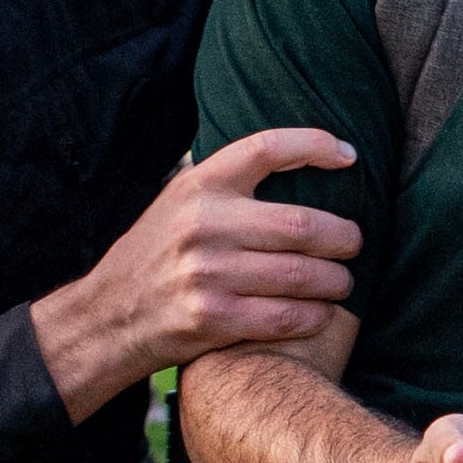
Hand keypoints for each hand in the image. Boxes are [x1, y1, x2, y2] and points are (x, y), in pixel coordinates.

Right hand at [35, 126, 364, 415]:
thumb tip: (296, 157)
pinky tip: (322, 313)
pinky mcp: (211, 318)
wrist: (108, 316)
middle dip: (343, 238)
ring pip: (300, 275)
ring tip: (342, 283)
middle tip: (355, 245)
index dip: (314, 145)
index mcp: (199, 185)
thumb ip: (227, 182)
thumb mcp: (180, 201)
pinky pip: (285, 317)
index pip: (266, 148)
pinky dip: (314, 316)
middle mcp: (203, 224)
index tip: (349, 156)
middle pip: (301, 224)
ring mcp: (206, 272)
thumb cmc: (158, 254)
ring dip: (336, 282)